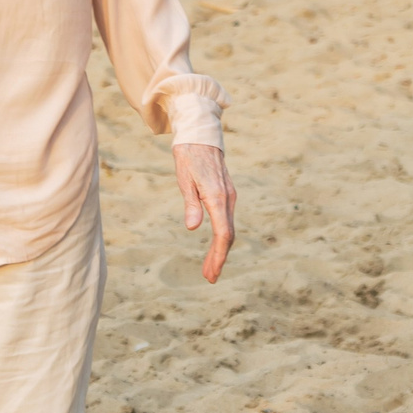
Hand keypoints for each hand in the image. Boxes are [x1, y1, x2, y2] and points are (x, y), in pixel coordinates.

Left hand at [174, 142, 236, 281]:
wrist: (200, 135)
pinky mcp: (225, 194)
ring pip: (228, 229)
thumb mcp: (184, 178)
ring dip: (220, 250)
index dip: (218, 255)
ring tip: (209, 268)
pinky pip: (226, 221)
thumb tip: (192, 228)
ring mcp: (228, 196)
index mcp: (217, 197)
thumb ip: (190, 203)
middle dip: (219, 258)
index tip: (211, 272)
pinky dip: (221, 238)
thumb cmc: (188, 156)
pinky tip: (214, 247)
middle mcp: (227, 198)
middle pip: (227, 236)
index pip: (223, 234)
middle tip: (209, 277)